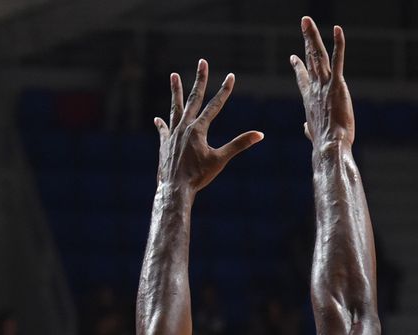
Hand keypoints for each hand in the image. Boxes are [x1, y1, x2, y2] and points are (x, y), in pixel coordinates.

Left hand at [154, 59, 262, 192]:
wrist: (175, 190)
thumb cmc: (199, 176)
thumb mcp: (221, 160)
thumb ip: (239, 144)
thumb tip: (259, 134)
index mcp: (198, 129)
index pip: (215, 106)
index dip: (224, 91)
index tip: (231, 76)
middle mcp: (184, 127)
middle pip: (193, 99)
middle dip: (200, 80)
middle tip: (202, 62)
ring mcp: (173, 134)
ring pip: (175, 108)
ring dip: (176, 92)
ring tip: (174, 76)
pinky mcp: (165, 144)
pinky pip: (163, 130)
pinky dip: (162, 124)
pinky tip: (158, 119)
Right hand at [290, 16, 353, 148]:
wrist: (329, 146)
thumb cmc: (324, 144)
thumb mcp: (314, 134)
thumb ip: (309, 128)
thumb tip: (306, 128)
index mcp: (309, 99)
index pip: (302, 78)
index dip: (299, 66)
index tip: (293, 57)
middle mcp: (314, 88)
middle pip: (309, 59)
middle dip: (306, 39)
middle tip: (304, 23)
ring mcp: (324, 85)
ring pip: (317, 55)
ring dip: (313, 36)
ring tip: (307, 21)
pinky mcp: (337, 85)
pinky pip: (337, 60)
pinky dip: (338, 44)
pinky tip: (337, 29)